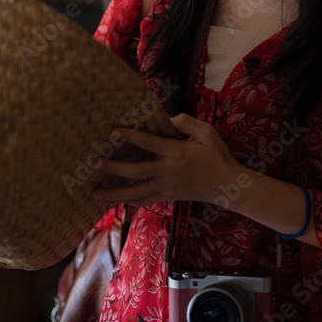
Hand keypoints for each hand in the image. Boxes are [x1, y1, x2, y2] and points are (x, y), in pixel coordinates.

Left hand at [91, 113, 240, 206]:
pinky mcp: (167, 197)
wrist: (227, 185)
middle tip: (94, 163)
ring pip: (135, 192)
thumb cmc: (217, 156)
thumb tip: (167, 119)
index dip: (130, 136)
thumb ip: (186, 122)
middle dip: (113, 168)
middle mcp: (167, 172)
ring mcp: (166, 187)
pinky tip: (116, 201)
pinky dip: (128, 202)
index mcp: (176, 153)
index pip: (148, 143)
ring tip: (95, 192)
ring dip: (114, 193)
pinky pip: (144, 201)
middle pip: (135, 171)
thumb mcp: (207, 132)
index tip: (114, 131)